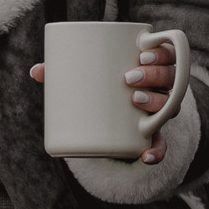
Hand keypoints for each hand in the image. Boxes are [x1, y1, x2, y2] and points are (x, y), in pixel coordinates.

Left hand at [29, 36, 176, 163]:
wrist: (110, 122)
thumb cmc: (100, 87)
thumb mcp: (88, 75)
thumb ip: (65, 70)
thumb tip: (37, 71)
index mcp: (152, 66)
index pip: (168, 54)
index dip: (161, 53)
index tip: (140, 54)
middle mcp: (163, 88)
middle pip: (171, 78)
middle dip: (154, 75)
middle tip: (129, 77)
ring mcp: (160, 112)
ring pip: (170, 107)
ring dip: (157, 103)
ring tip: (135, 100)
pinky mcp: (152, 136)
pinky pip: (161, 145)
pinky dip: (156, 152)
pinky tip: (145, 156)